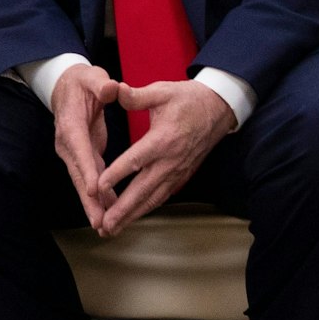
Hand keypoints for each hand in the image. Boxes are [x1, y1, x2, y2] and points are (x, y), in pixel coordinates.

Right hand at [51, 64, 121, 228]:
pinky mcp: (81, 156)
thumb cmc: (82, 81)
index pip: (79, 148)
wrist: (66, 86)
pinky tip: (110, 212)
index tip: (94, 188)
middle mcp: (67, 142)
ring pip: (82, 182)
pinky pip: (90, 179)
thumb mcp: (92, 77)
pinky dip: (98, 197)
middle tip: (99, 221)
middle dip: (88, 199)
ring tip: (104, 227)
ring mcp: (72, 151)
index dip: (86, 169)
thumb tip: (111, 88)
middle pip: (78, 174)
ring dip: (93, 205)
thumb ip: (101, 83)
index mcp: (71, 123)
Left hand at [93, 80, 235, 236]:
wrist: (219, 109)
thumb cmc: (188, 99)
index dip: (117, 174)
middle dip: (123, 209)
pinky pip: (162, 196)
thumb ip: (136, 96)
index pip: (136, 160)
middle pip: (144, 189)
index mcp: (163, 139)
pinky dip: (147, 208)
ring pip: (153, 198)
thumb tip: (115, 90)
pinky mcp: (182, 175)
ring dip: (133, 215)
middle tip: (104, 225)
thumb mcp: (162, 91)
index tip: (99, 186)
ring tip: (112, 229)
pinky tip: (133, 217)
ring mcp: (178, 171)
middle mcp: (170, 160)